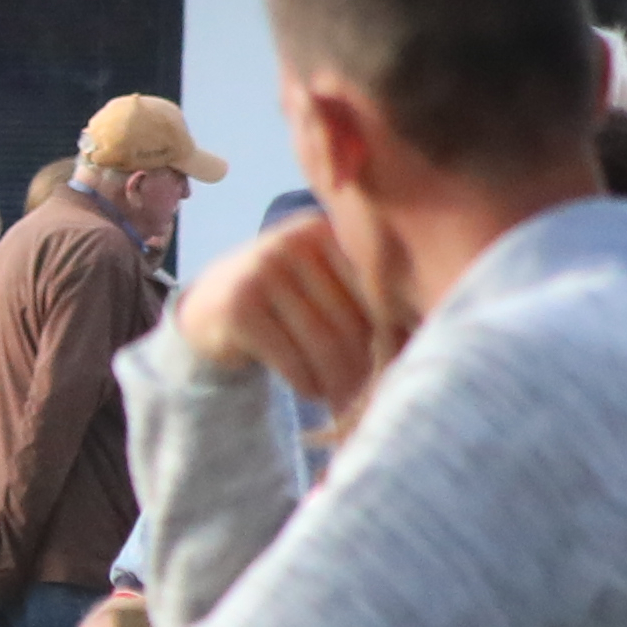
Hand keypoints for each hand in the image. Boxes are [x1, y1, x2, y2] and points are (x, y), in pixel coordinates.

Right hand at [167, 211, 396, 410]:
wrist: (209, 308)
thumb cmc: (285, 300)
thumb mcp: (320, 280)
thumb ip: (362, 293)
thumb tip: (418, 335)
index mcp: (322, 230)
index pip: (374, 291)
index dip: (386, 333)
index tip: (386, 361)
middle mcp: (292, 243)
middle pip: (350, 320)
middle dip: (362, 364)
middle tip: (364, 390)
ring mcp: (261, 273)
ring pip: (323, 344)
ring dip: (337, 381)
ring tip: (342, 396)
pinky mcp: (239, 310)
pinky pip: (292, 360)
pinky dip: (308, 385)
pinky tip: (312, 391)